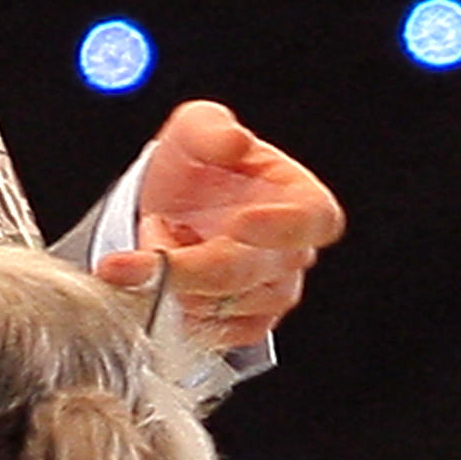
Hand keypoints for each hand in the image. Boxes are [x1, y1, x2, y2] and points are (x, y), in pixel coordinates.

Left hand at [97, 99, 340, 349]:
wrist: (170, 207)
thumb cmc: (195, 167)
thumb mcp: (197, 128)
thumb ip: (213, 130)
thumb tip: (233, 142)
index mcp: (301, 199)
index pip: (315, 220)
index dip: (283, 227)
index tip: (242, 223)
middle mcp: (293, 253)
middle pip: (249, 272)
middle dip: (189, 263)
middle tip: (145, 241)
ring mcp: (272, 294)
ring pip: (221, 306)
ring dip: (171, 280)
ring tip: (153, 238)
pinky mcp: (245, 325)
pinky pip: (209, 331)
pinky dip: (172, 308)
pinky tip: (155, 276)